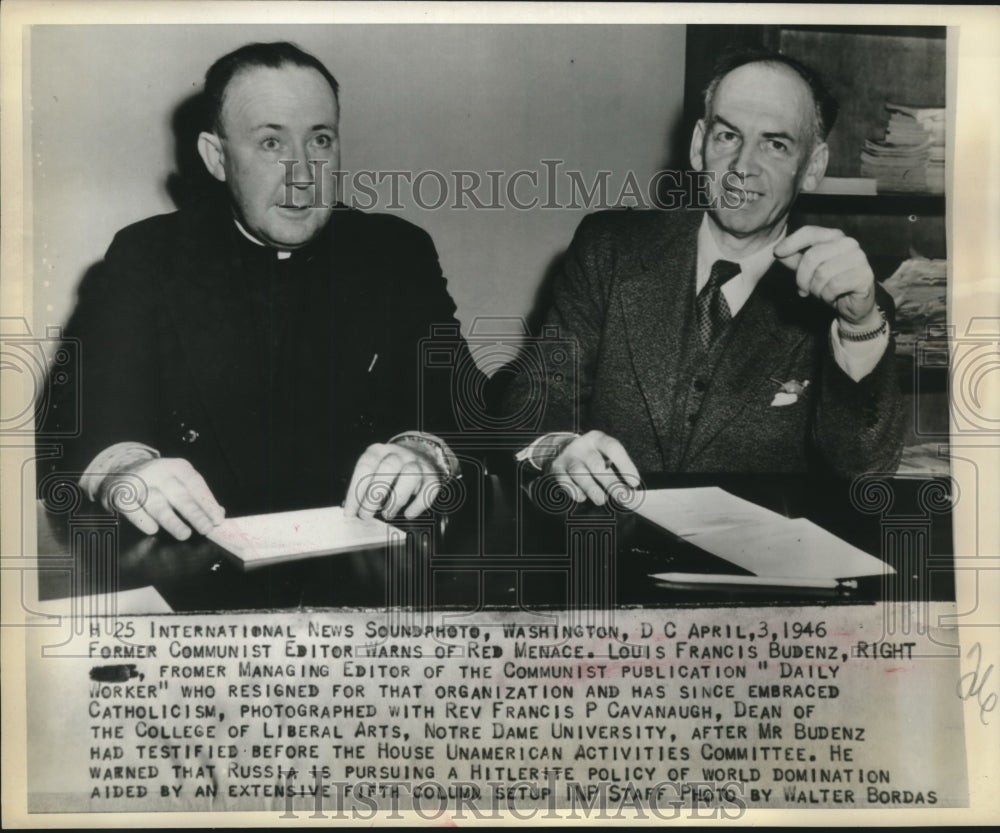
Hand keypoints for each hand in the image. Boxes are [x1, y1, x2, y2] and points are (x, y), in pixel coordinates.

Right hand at [104, 458, 224, 540]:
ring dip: (172, 521)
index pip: (196, 484)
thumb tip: (218, 514)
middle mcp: (159, 472)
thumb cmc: (159, 481)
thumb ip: (198, 497)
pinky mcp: (121, 493)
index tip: (217, 519)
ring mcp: (140, 483)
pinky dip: (142, 519)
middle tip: (206, 529)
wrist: (122, 469)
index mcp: (178, 468)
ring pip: (158, 504)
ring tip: (184, 534)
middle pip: (180, 495)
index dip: (207, 502)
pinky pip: (132, 508)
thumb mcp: (180, 482)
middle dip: (195, 513)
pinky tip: (152, 529)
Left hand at [344, 442, 442, 520]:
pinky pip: (429, 489)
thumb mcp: (374, 469)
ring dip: (396, 498)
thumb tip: (353, 509)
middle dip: (374, 496)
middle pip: (388, 468)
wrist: (421, 453)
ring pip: (411, 475)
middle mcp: (399, 454)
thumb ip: (365, 486)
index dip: (356, 491)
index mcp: (380, 451)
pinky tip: (409, 513)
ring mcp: (418, 463)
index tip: (350, 511)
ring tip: (387, 514)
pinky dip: (418, 504)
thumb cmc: (391, 468)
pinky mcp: (432, 476)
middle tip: (366, 515)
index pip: (366, 467)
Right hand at [548, 430, 640, 505]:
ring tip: (602, 500)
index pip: (613, 448)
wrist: (561, 449)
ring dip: (591, 488)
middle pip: (596, 463)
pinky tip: (582, 497)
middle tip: (622, 496)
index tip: (635, 483)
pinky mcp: (557, 468)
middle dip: (610, 482)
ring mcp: (568, 457)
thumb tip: (632, 490)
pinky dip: (574, 490)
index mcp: (598, 439)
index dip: (625, 465)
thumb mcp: (604, 454)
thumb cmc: (592, 455)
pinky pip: (564, 481)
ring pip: (578, 472)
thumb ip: (617, 468)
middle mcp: (582, 446)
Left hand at [774, 226, 878, 326]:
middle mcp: (848, 244)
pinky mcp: (864, 275)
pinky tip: (832, 297)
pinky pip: (833, 286)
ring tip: (821, 293)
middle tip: (803, 289)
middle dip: (802, 277)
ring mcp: (859, 258)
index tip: (777, 253)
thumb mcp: (809, 272)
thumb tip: (778, 251)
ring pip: (822, 273)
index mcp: (835, 237)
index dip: (792, 242)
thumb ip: (795, 260)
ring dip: (815, 289)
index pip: (810, 232)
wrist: (854, 305)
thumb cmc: (830, 285)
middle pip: (812, 256)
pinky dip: (827, 296)